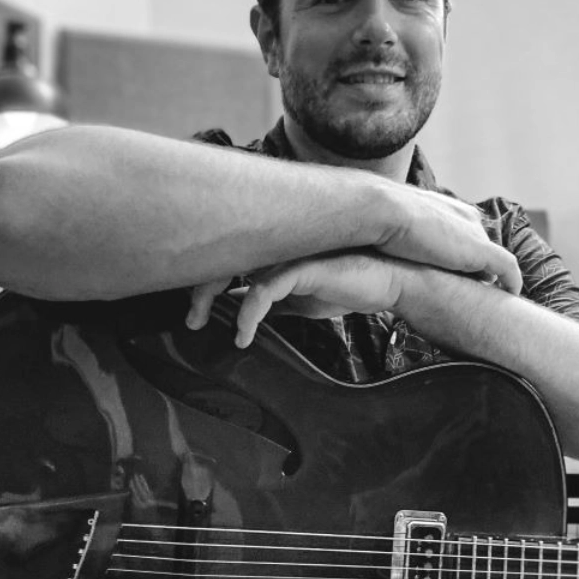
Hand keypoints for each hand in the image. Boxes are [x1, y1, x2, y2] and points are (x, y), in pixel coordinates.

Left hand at [186, 253, 406, 347]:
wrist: (387, 283)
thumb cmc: (346, 285)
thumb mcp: (298, 300)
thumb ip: (270, 301)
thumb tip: (242, 313)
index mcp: (271, 248)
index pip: (224, 257)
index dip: (204, 282)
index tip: (195, 312)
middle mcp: (275, 244)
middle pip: (220, 256)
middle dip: (198, 288)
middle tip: (191, 320)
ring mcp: (288, 251)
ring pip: (233, 268)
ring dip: (209, 297)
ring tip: (201, 324)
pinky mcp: (302, 266)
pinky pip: (263, 289)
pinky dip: (247, 313)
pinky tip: (243, 334)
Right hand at [377, 186, 521, 293]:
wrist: (384, 212)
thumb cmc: (379, 219)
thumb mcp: (393, 227)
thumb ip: (402, 238)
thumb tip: (389, 252)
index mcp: (449, 208)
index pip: (465, 234)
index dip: (463, 254)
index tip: (459, 273)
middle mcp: (467, 217)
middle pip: (481, 247)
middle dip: (480, 267)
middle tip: (479, 289)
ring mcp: (476, 233)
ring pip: (494, 260)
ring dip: (494, 277)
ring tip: (494, 297)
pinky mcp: (481, 251)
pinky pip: (507, 268)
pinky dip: (512, 280)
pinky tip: (512, 294)